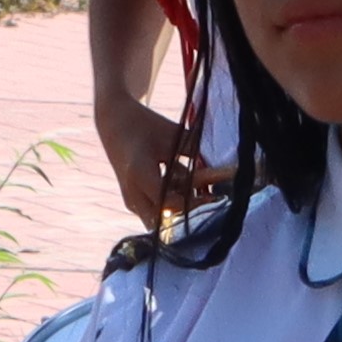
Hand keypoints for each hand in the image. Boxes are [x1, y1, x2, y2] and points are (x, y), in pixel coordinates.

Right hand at [97, 77, 208, 222]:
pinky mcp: (134, 203)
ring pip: (163, 219)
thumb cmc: (146, 125)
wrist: (114, 123)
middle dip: (192, 212)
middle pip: (167, 217)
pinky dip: (176, 207)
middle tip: (215, 202)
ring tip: (206, 196)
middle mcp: (133, 192)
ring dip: (184, 210)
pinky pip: (158, 214)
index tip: (216, 197)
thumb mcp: (173, 134)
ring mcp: (132, 200)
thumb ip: (196, 152)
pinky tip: (195, 195)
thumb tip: (227, 167)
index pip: (170, 201)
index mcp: (140, 172)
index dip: (195, 202)